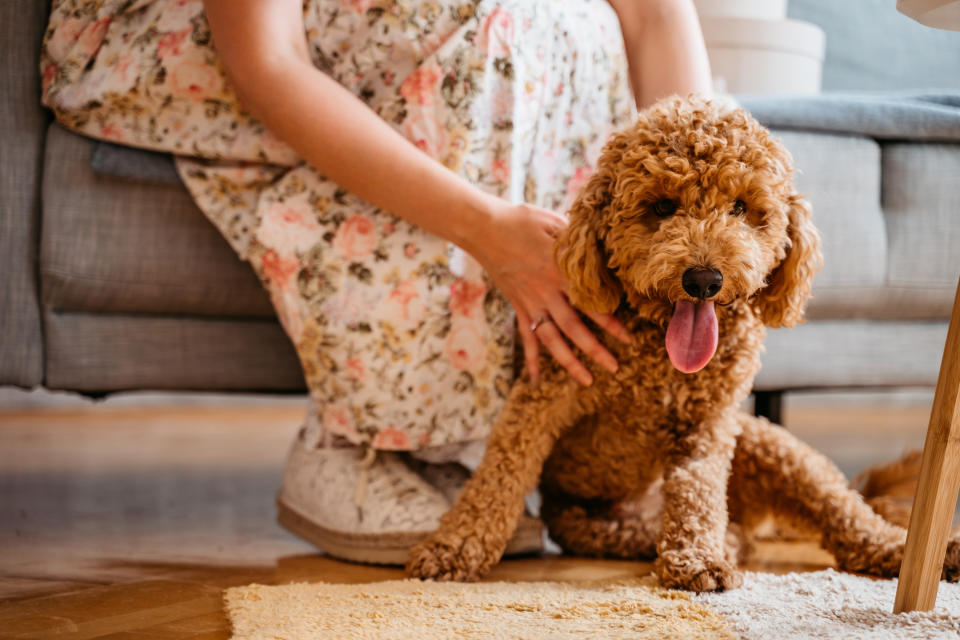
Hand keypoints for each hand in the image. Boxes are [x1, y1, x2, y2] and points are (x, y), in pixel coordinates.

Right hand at [464, 199, 630, 384]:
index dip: (611, 322)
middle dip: (595, 349)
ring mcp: (530, 303)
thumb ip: (579, 240)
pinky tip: (536, 379)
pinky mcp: (518, 306)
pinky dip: (531, 358)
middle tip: (615, 367)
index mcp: (560, 273)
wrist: (483, 228)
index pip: (590, 304)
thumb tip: (605, 244)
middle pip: (573, 328)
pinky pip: (526, 336)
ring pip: (551, 339)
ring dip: (569, 362)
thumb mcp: (556, 223)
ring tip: (587, 380)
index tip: (628, 338)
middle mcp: (546, 293)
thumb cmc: (522, 220)